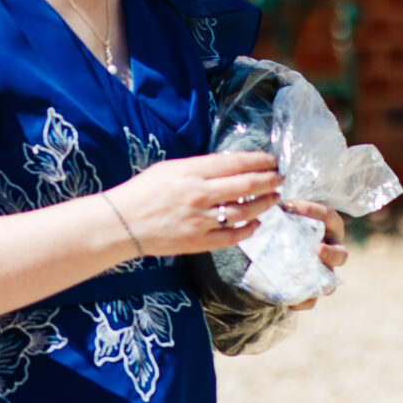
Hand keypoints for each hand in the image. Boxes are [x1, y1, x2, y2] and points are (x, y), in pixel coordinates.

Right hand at [106, 152, 281, 258]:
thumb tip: (231, 165)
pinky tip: (256, 223)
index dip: (259, 161)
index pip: (235, 163)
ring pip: (244, 211)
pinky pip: (232, 236)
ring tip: (274, 199)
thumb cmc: (143, 191)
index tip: (272, 160)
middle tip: (280, 178)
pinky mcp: (199, 242)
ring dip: (264, 204)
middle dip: (270, 180)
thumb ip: (200, 167)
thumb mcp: (170, 169)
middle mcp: (200, 194)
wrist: (122, 224)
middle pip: (246, 185)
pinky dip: (248, 229)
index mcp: (192, 172)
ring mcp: (201, 220)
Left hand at [280, 199, 349, 311]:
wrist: (274, 251)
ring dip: (321, 282)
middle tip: (316, 249)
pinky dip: (302, 302)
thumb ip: (278, 210)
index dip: (312, 210)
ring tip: (304, 279)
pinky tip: (290, 302)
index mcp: (328, 227)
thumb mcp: (282, 216)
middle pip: (341, 254)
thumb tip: (262, 202)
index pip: (328, 216)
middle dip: (331, 253)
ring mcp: (323, 273)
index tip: (289, 205)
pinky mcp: (311, 290)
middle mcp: (331, 250)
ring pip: (330, 284)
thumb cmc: (285, 225)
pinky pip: (311, 301)